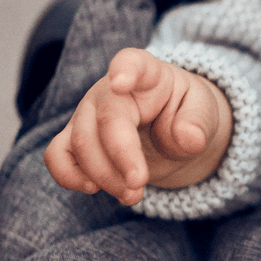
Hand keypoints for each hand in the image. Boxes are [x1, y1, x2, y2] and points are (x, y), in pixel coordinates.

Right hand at [45, 48, 232, 205]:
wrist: (170, 126)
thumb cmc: (185, 111)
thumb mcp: (203, 112)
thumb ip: (199, 123)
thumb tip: (190, 140)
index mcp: (148, 74)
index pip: (133, 64)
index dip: (125, 71)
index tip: (120, 81)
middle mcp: (110, 90)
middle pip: (106, 120)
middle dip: (121, 158)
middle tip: (139, 186)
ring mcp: (87, 113)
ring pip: (80, 143)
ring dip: (104, 176)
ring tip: (133, 196)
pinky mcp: (74, 138)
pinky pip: (57, 156)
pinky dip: (69, 176)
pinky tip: (94, 189)